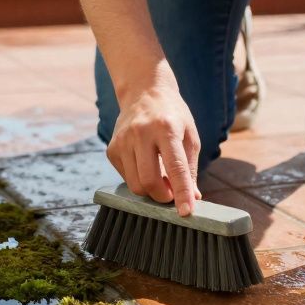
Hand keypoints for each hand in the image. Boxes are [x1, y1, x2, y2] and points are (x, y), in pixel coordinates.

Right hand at [108, 80, 201, 215]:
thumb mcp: (190, 136)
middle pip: (148, 181)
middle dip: (163, 197)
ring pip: (135, 184)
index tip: (186, 212)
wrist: (144, 91)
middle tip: (172, 193)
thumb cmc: (173, 115)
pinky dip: (138, 180)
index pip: (175, 168)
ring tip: (161, 178)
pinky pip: (126, 177)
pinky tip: (146, 166)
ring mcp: (122, 141)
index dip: (181, 193)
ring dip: (151, 191)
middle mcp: (141, 133)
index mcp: (166, 128)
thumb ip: (189, 168)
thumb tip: (193, 199)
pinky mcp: (111, 148)